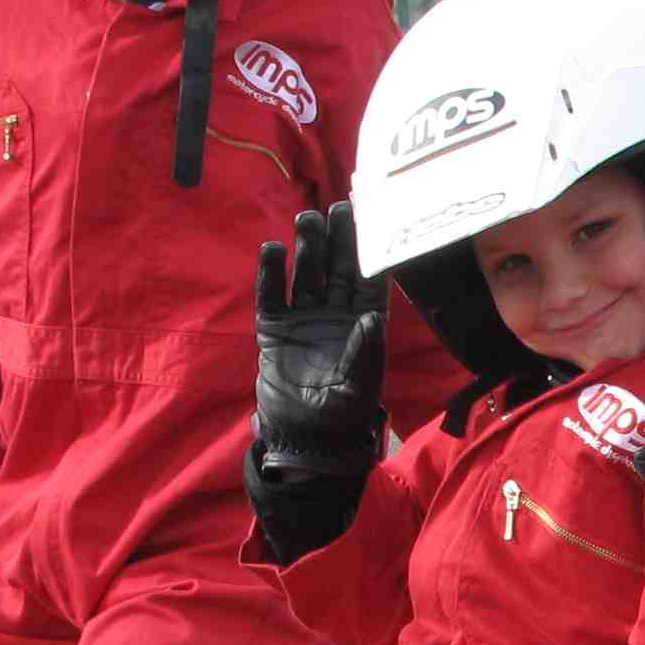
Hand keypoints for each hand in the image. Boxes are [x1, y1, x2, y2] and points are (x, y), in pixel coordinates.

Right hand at [249, 203, 387, 563]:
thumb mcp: (358, 387)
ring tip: (308, 220)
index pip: (368, 281)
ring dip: (308, 247)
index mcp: (361, 325)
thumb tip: (371, 318)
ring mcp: (303, 318)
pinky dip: (271, 274)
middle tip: (339, 208)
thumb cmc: (341, 415)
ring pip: (306, 273)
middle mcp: (334, 314)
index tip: (373, 223)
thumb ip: (365, 353)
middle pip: (337, 268)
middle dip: (339, 239)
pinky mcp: (274, 327)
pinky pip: (272, 294)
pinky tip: (273, 250)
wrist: (303, 437)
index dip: (370, 253)